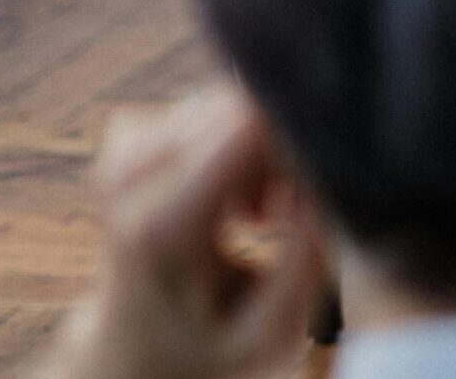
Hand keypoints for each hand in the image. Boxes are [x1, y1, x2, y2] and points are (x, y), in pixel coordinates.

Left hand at [35, 87, 325, 378]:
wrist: (129, 364)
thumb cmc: (205, 357)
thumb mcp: (271, 330)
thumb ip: (310, 250)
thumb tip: (334, 169)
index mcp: (159, 229)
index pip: (247, 123)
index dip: (301, 144)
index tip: (314, 201)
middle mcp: (128, 180)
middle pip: (240, 106)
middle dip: (283, 148)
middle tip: (290, 215)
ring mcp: (121, 157)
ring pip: (226, 103)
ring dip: (262, 148)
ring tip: (264, 214)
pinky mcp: (127, 144)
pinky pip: (203, 108)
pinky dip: (235, 141)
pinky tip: (240, 194)